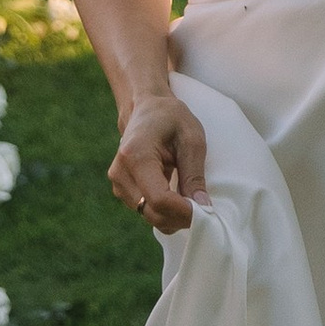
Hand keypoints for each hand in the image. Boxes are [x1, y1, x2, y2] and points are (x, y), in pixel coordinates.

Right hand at [111, 91, 207, 235]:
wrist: (147, 108)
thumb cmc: (171, 118)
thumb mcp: (192, 140)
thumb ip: (194, 175)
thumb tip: (202, 207)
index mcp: (136, 156)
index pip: (159, 199)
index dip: (184, 212)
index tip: (206, 212)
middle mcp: (120, 172)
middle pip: (152, 213)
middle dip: (181, 218)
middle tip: (205, 209)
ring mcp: (118, 182)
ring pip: (149, 216)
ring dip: (174, 216)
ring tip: (192, 199)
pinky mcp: (121, 189)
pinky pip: (146, 211)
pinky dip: (165, 211)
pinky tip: (178, 196)